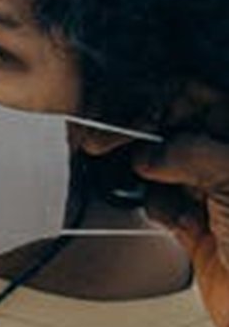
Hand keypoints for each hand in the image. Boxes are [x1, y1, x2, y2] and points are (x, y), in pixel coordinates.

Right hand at [135, 86, 228, 326]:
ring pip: (161, 166)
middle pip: (174, 131)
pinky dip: (156, 207)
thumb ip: (187, 153)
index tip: (131, 113)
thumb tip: (148, 150)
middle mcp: (228, 165)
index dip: (161, 101)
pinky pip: (160, 202)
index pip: (197, 100)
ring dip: (151, 179)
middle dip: (145, 138)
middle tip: (109, 143)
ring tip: (154, 190)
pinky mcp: (197, 226)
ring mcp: (215, 194)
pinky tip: (173, 219)